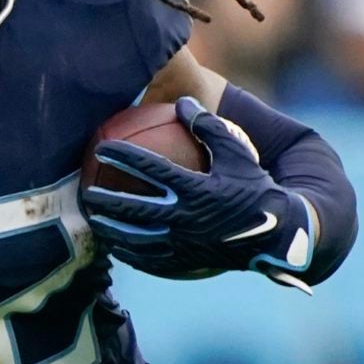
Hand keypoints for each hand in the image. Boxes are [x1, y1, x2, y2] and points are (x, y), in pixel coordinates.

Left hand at [81, 97, 314, 290]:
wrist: (277, 234)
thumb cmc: (256, 187)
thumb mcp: (238, 152)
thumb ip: (208, 127)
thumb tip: (182, 102)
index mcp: (196, 189)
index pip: (150, 169)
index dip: (123, 156)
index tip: (101, 147)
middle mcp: (186, 218)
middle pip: (133, 209)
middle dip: (105, 198)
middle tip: (86, 189)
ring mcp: (184, 244)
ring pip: (136, 239)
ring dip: (110, 229)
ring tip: (93, 219)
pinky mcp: (185, 262)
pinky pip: (149, 260)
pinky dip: (129, 253)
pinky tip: (116, 246)